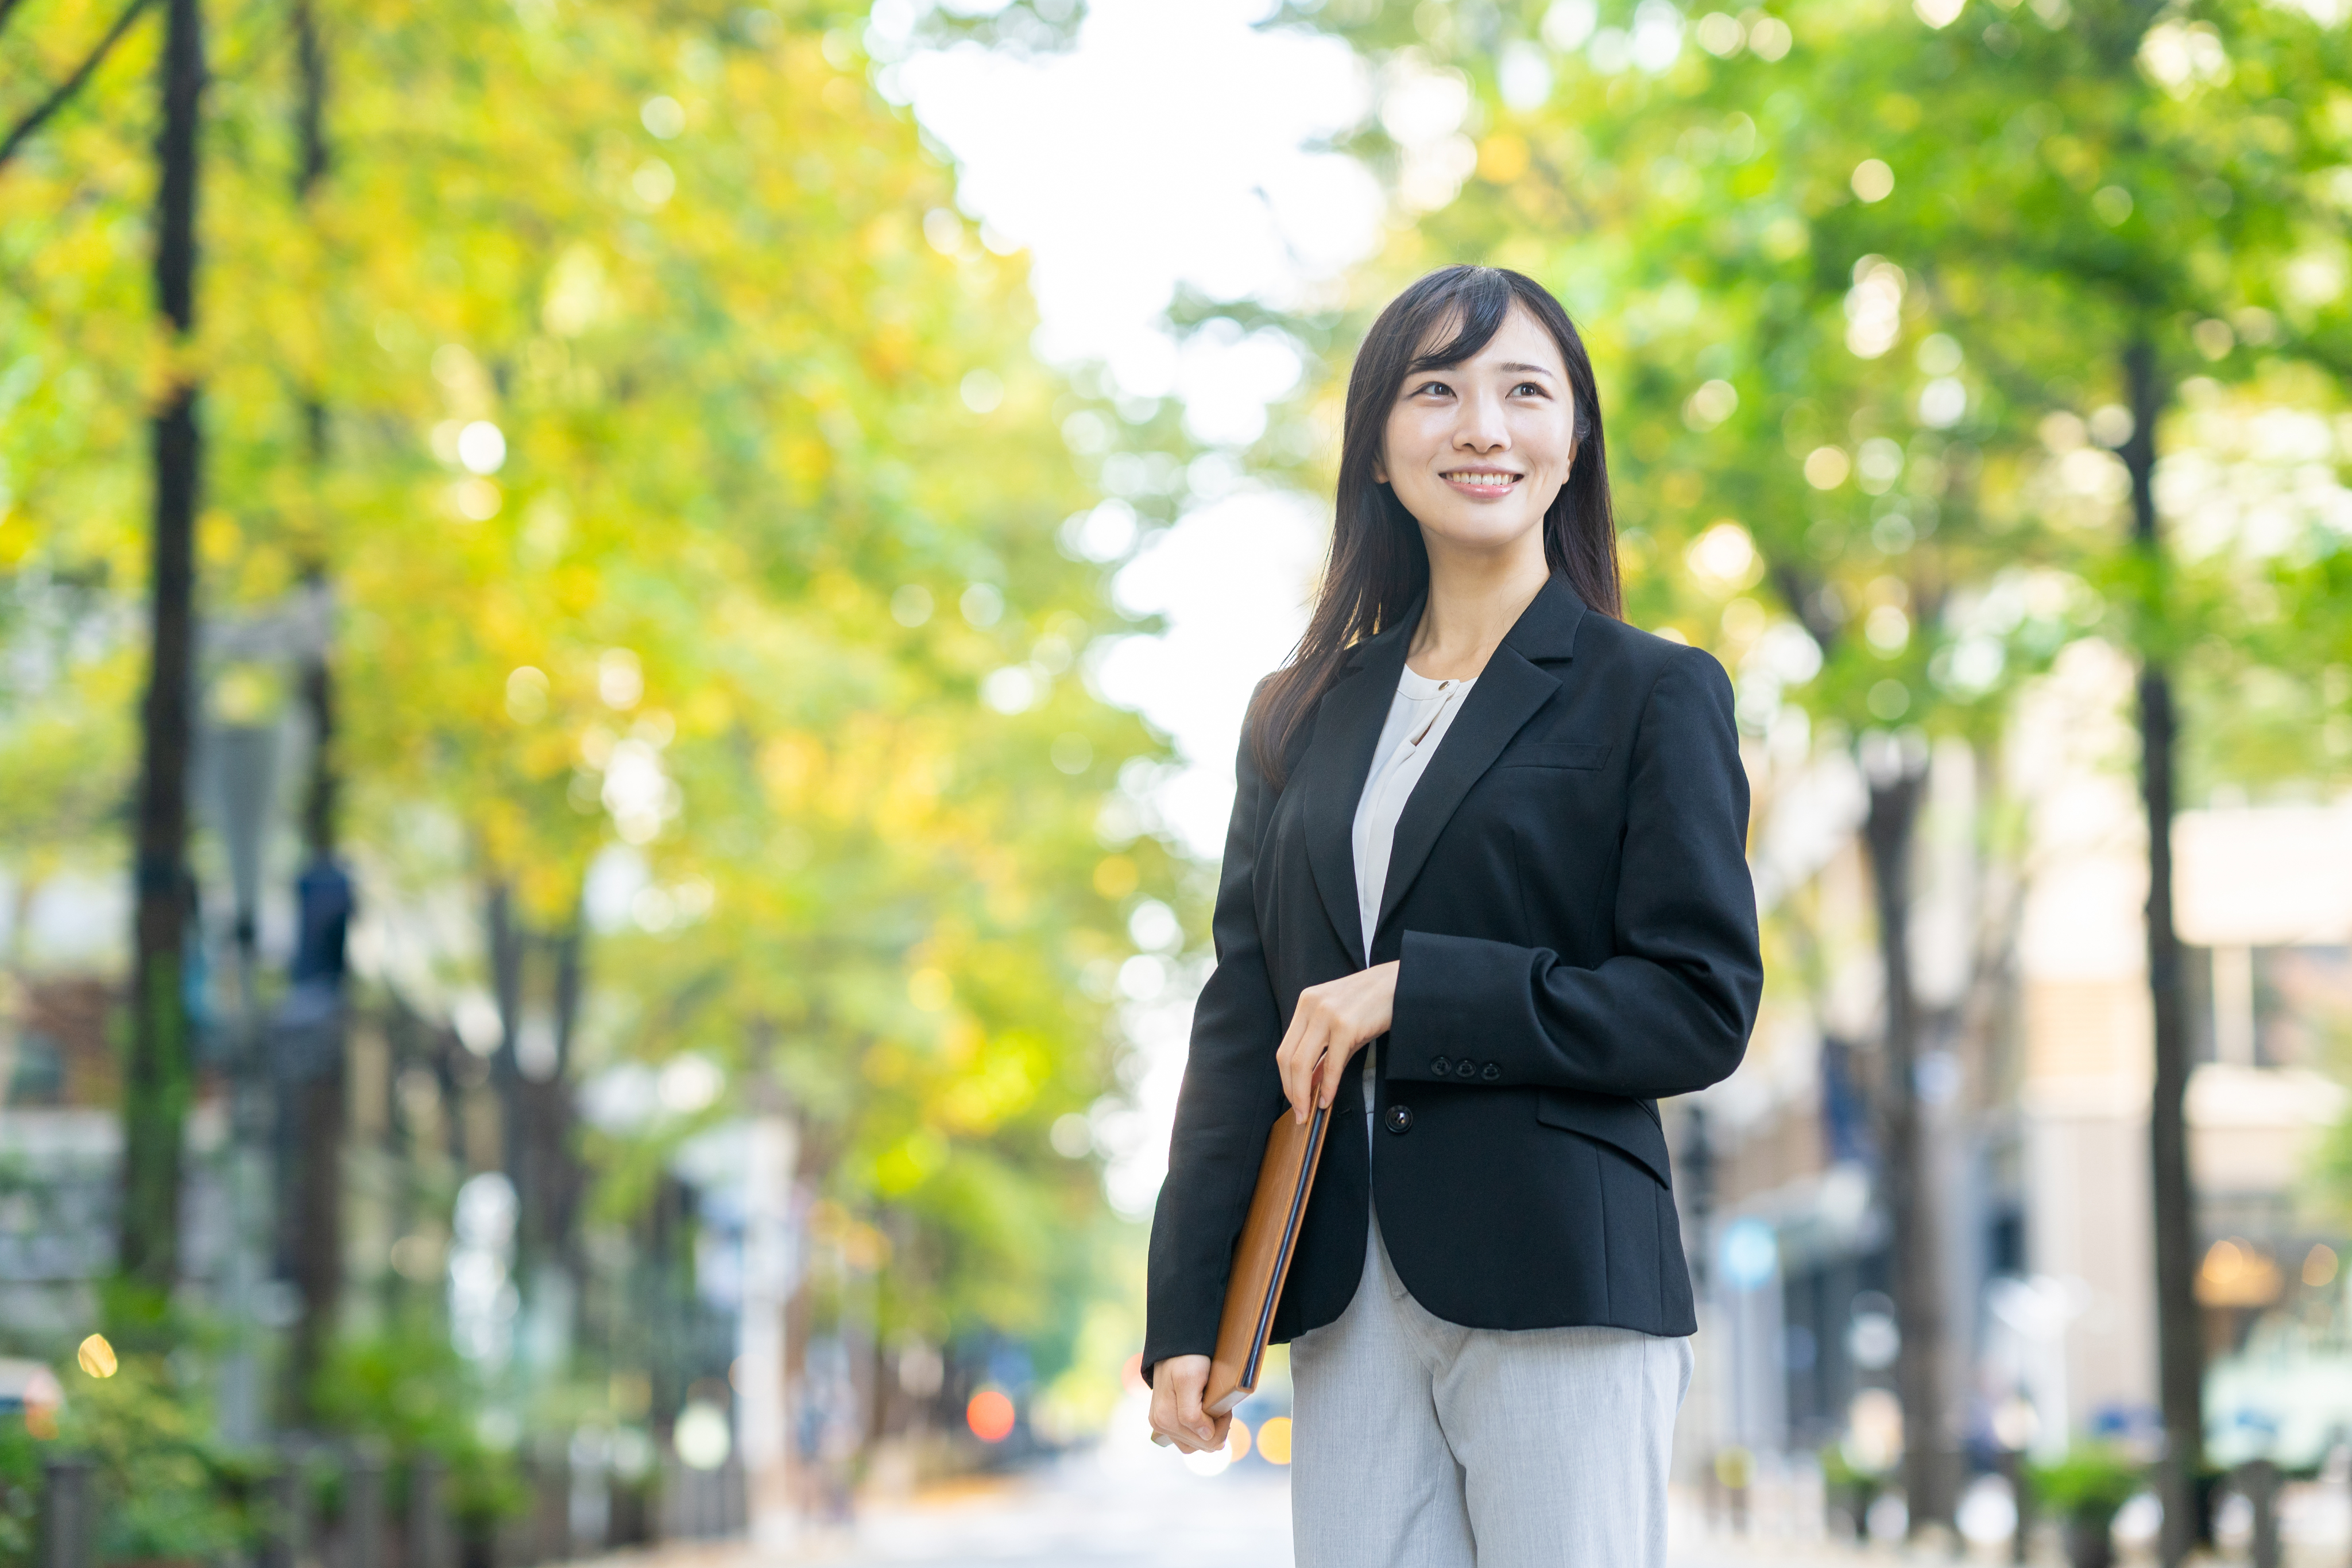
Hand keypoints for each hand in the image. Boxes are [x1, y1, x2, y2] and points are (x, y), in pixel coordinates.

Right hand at [1147, 1355, 1228, 1452]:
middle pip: (1201, 1445)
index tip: (1223, 1405)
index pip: (1206, 1439)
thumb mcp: (1190, 1378)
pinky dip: (1200, 1430)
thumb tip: (1205, 1436)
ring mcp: (1161, 1424)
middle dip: (1216, 1427)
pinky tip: (1204, 1414)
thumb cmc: (1185, 1357)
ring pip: (1195, 1445)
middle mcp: (1160, 1425)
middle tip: (1219, 1405)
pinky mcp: (1165, 1422)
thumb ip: (1192, 1412)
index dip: (1222, 1424)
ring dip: (1209, 1431)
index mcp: (1165, 1418)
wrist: (1174, 1344)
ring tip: (1212, 1409)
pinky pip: (1188, 1439)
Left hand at [1276, 961, 1397, 1123]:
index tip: (1292, 1099)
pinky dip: (1328, 1086)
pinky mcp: (1346, 1025)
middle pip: (1288, 1058)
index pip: (1285, 1048)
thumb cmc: (1371, 1003)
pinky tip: (1327, 1098)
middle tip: (1299, 1113)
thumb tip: (1309, 1083)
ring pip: (1302, 1062)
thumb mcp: (1340, 1023)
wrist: (1399, 984)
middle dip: (1291, 1090)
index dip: (1285, 1079)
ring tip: (1308, 1110)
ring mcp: (1327, 1014)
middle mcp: (1311, 1006)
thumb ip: (1323, 1052)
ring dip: (1302, 1093)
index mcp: (1306, 1003)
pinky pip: (1331, 1064)